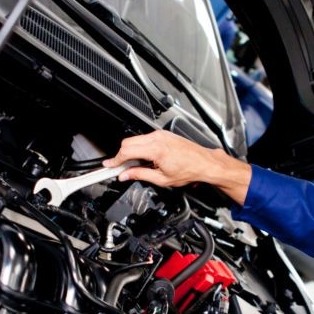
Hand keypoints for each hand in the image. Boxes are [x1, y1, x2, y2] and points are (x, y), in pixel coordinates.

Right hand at [103, 130, 251, 204]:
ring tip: (136, 166)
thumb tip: (125, 175)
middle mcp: (157, 138)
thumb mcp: (162, 179)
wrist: (204, 163)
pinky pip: (144, 139)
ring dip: (131, 152)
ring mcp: (160, 135)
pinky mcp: (163, 135)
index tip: (109, 165)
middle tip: (119, 168)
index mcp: (156, 149)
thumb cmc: (189, 170)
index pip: (127, 151)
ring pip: (135, 140)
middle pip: (127, 143)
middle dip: (121, 155)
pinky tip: (145, 159)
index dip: (115, 160)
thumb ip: (140, 175)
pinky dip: (140, 148)